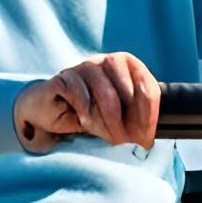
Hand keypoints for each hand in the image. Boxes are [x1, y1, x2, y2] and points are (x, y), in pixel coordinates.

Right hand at [14, 52, 161, 150]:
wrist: (52, 109)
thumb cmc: (90, 112)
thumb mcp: (118, 116)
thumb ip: (135, 118)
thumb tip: (147, 139)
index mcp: (127, 65)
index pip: (147, 87)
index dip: (149, 115)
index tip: (145, 138)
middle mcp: (107, 61)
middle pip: (127, 92)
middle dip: (128, 123)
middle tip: (124, 141)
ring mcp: (85, 67)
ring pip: (105, 95)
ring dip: (108, 123)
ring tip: (107, 137)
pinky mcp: (64, 78)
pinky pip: (81, 97)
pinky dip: (87, 115)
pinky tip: (86, 124)